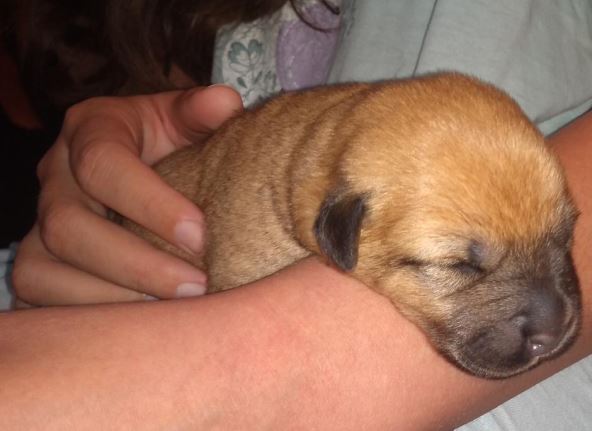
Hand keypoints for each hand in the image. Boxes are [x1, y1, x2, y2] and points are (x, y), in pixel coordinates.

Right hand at [12, 85, 242, 304]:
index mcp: (91, 129)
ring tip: (178, 313)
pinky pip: (41, 298)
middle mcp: (55, 176)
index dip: (150, 204)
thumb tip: (225, 102)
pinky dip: (91, 315)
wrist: (144, 167)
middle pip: (68, 227)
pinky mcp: (36, 262)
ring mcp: (37, 222)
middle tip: (198, 287)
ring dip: (115, 298)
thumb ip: (202, 111)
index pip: (102, 164)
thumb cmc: (170, 143)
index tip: (201, 235)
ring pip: (45, 270)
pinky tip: (145, 322)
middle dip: (137, 265)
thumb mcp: (184, 119)